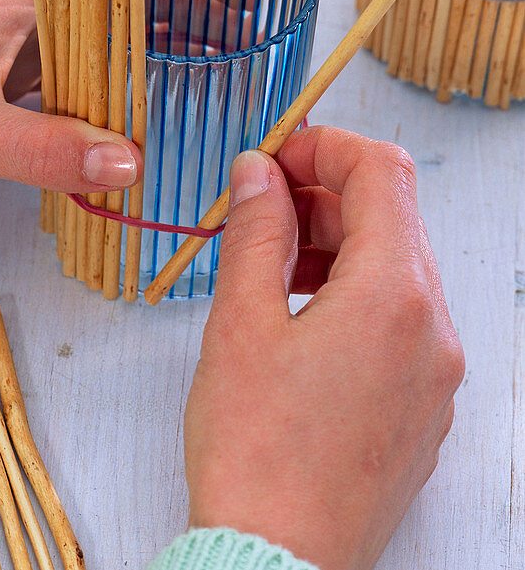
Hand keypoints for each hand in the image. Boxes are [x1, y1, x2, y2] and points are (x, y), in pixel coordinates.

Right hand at [183, 127, 463, 569]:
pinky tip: (296, 316)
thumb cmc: (255, 451)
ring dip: (334, 245)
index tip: (270, 158)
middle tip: (253, 209)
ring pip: (395, 269)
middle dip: (321, 196)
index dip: (321, 146)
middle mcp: (432, 328)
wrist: (278, 558)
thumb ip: (255, 231)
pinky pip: (399, 319)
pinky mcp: (423, 404)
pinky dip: (351, 293)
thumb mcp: (240, 321)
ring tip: (266, 267)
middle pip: (391, 218)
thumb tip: (258, 173)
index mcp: (393, 296)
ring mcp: (436, 371)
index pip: (380, 172)